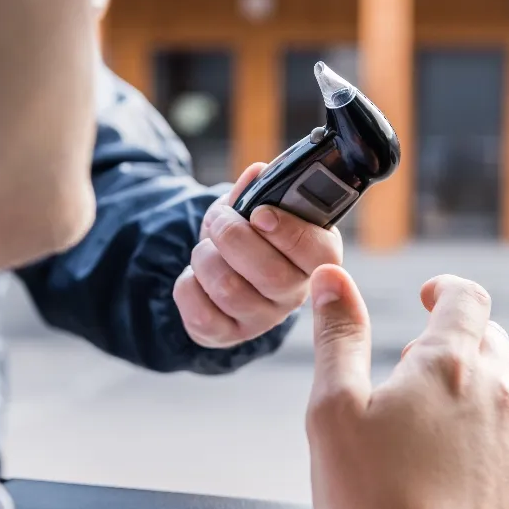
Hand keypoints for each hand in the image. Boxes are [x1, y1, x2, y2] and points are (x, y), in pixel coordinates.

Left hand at [173, 162, 342, 348]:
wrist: (221, 268)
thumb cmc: (248, 236)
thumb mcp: (253, 207)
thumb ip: (257, 190)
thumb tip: (257, 173)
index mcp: (315, 257)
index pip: (321, 254)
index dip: (290, 233)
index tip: (260, 214)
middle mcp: (295, 294)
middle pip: (271, 274)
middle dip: (233, 237)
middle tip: (220, 220)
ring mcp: (262, 319)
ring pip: (230, 290)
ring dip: (205, 258)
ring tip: (206, 248)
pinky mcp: (228, 336)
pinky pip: (201, 314)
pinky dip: (188, 286)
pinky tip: (196, 276)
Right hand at [306, 267, 508, 508]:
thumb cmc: (371, 498)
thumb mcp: (334, 409)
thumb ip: (337, 337)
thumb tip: (331, 279)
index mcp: (449, 368)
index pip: (468, 299)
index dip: (447, 289)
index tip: (428, 297)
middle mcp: (498, 398)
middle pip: (490, 344)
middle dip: (455, 343)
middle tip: (413, 371)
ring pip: (499, 401)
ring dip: (466, 400)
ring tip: (420, 438)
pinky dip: (481, 449)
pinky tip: (445, 480)